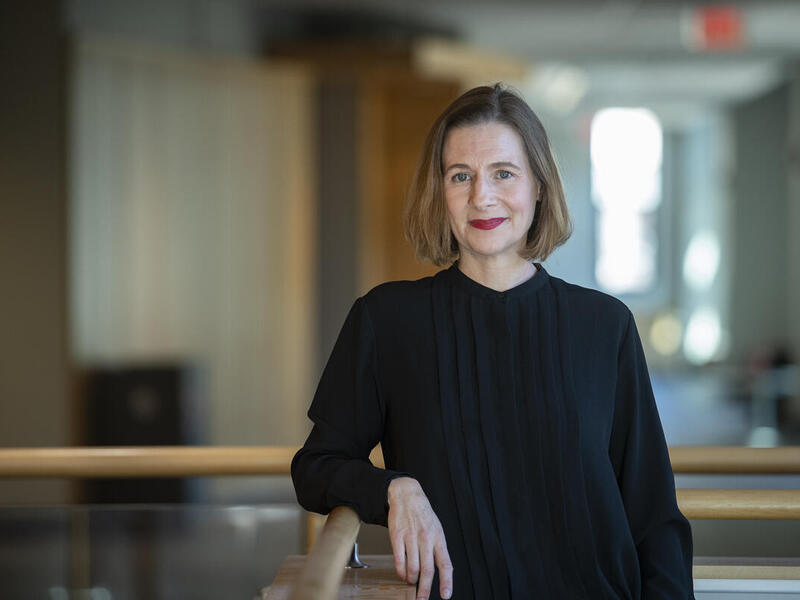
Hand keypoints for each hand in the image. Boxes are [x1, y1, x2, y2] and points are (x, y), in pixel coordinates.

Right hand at [387, 477, 452, 598]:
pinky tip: (401, 574)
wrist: (407, 495)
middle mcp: (426, 539)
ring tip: (411, 581)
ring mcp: (411, 537)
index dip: (447, 581)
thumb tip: (439, 570)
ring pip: (412, 568)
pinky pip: (399, 560)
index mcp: (439, 538)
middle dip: (425, 589)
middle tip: (422, 598)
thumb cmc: (423, 514)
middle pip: (427, 570)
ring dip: (411, 579)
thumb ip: (437, 548)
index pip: (445, 563)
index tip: (446, 595)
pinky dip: (400, 571)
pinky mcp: (397, 536)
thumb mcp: (436, 529)